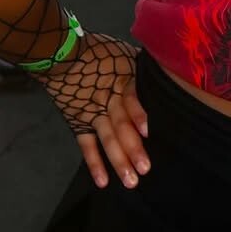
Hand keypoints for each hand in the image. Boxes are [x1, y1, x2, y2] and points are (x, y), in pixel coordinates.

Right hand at [34, 33, 145, 188]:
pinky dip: (94, 163)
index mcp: (122, 81)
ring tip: (131, 180)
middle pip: (121, 125)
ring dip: (118, 160)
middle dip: (132, 147)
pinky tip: (103, 181)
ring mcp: (92, 113)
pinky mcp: (79, 122)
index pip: (131, 99)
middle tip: (145, 169)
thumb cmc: (99, 50)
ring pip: (107, 139)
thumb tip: (172, 68)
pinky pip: (86, 145)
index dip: (138, 114)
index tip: (148, 131)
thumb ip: (143, 66)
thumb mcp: (125, 51)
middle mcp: (108, 100)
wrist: (59, 52)